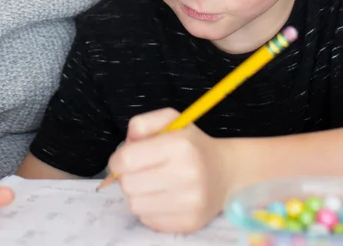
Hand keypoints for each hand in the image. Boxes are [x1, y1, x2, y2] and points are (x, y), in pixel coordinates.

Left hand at [108, 108, 231, 233]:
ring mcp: (190, 202)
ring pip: (135, 205)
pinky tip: (163, 198)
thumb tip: (125, 145)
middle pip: (128, 185)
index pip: (127, 160)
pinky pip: (149, 220)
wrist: (225, 173)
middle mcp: (188, 175)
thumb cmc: (192, 145)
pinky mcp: (189, 223)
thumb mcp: (171, 120)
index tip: (121, 161)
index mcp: (180, 145)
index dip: (117, 160)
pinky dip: (150, 209)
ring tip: (152, 185)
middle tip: (139, 172)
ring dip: (138, 195)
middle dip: (128, 177)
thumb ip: (142, 123)